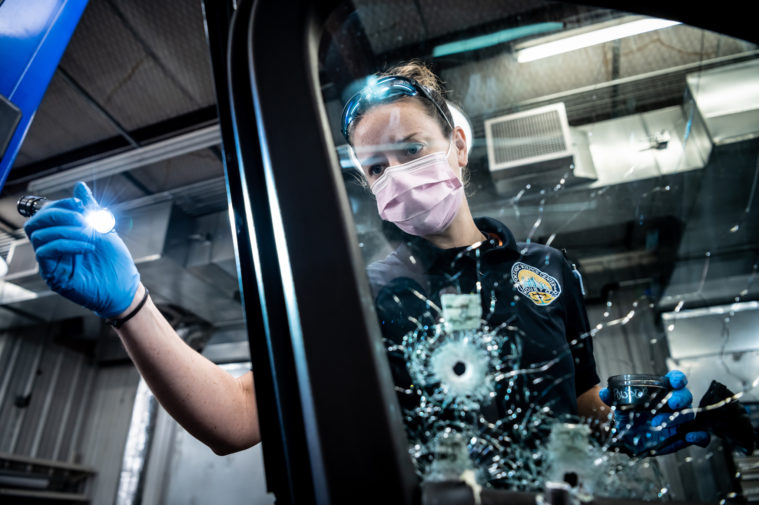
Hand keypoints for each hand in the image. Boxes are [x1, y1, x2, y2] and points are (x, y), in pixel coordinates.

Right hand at [24, 182, 139, 317]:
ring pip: (39, 236)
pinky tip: (87, 246)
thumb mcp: (104, 228)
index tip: (80, 203)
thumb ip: (91, 208)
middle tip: (82, 218)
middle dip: (58, 215)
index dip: (60, 204)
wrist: (125, 286)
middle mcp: (53, 247)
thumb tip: (80, 186)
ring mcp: (51, 262)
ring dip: (67, 230)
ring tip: (90, 235)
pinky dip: (66, 244)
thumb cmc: (115, 261)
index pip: (46, 213)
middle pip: (35, 223)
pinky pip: (45, 253)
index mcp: (62, 234)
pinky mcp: (52, 275)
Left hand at [599, 370, 709, 456]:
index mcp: (662, 392)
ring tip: (658, 423)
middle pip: (685, 396)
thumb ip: (613, 398)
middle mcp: (674, 404)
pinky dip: (699, 436)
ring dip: (678, 418)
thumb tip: (604, 392)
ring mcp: (680, 420)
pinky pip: (700, 436)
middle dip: (680, 397)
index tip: (674, 381)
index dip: (678, 378)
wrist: (630, 437)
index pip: (676, 380)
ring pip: (689, 415)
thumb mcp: (620, 407)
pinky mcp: (684, 436)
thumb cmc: (630, 416)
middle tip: (670, 403)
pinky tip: (688, 436)